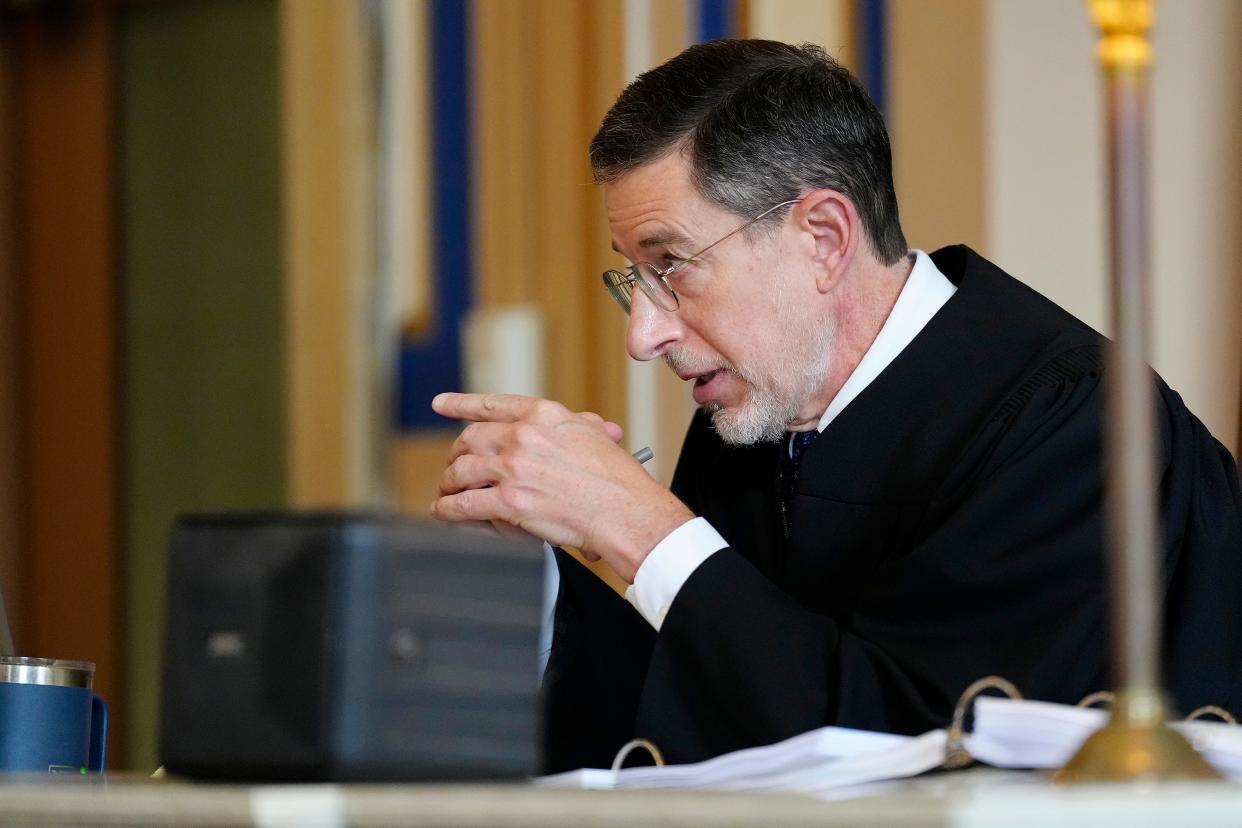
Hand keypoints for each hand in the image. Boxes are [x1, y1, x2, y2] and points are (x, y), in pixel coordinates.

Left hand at [430, 392, 693, 582]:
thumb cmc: (617, 479)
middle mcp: (524, 436)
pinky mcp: (509, 501)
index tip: (441, 404)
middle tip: (454, 466)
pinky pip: (464, 504)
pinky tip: (444, 512)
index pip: (492, 405)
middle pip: (470, 439)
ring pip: (461, 471)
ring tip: (447, 492)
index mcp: (543, 416)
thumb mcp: (596, 436)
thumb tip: (587, 423)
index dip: (460, 404)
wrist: (624, 510)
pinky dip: (448, 509)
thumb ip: (581, 425)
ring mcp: (514, 468)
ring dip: (449, 483)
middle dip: (457, 454)